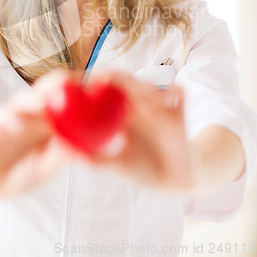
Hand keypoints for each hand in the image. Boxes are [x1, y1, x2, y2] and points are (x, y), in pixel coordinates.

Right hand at [0, 70, 74, 197]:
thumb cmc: (24, 171)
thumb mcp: (46, 166)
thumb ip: (61, 155)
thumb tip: (86, 148)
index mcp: (50, 119)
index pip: (65, 96)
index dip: (79, 88)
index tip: (96, 84)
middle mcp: (33, 112)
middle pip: (45, 90)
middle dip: (57, 83)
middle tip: (71, 80)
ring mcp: (13, 116)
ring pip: (23, 100)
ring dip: (33, 99)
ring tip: (44, 102)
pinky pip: (1, 119)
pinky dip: (10, 120)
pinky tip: (18, 125)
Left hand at [81, 71, 195, 191]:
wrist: (175, 179)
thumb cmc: (143, 169)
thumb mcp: (120, 165)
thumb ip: (99, 160)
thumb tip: (76, 156)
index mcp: (122, 114)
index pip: (109, 90)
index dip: (98, 83)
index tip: (86, 83)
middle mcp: (139, 107)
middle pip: (128, 82)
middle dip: (117, 78)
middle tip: (104, 79)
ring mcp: (158, 108)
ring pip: (151, 87)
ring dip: (142, 88)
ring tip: (135, 100)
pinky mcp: (179, 113)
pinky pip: (180, 93)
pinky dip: (173, 91)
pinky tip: (166, 101)